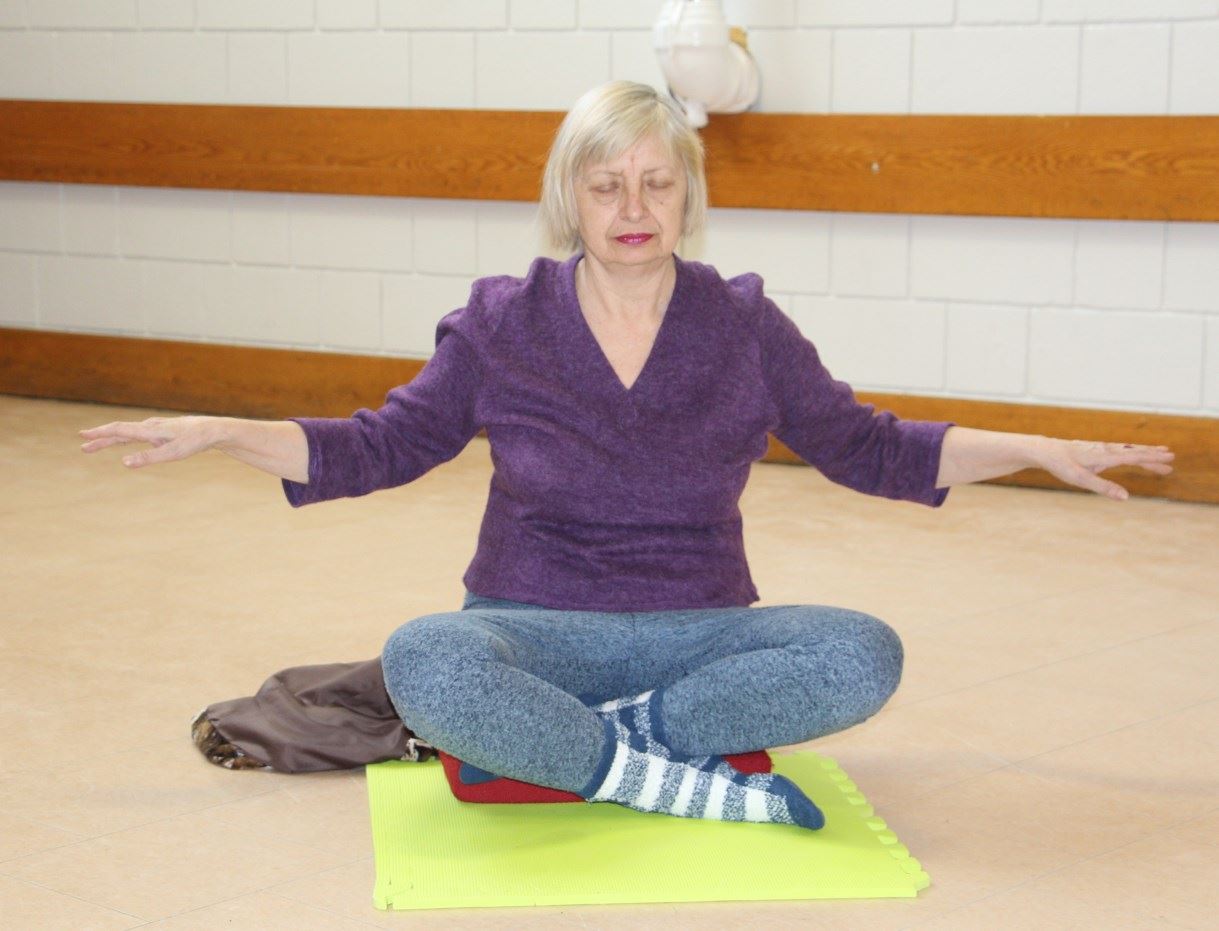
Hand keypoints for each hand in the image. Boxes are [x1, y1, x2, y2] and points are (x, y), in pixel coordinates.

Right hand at [79, 416, 220, 468]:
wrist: (214, 430)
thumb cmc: (195, 442)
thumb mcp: (173, 454)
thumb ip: (148, 458)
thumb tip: (124, 462)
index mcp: (149, 430)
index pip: (119, 430)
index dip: (100, 434)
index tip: (83, 436)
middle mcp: (150, 427)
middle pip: (120, 432)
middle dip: (101, 439)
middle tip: (83, 445)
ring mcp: (157, 428)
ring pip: (129, 433)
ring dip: (112, 439)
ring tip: (98, 445)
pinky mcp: (164, 431)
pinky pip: (140, 434)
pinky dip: (128, 437)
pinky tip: (130, 440)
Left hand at [1034, 438, 1173, 500]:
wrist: (1044, 451)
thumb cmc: (1061, 465)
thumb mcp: (1081, 479)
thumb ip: (1104, 487)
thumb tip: (1126, 497)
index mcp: (1104, 456)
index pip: (1134, 457)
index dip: (1152, 458)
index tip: (1169, 458)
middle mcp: (1105, 449)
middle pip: (1134, 452)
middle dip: (1152, 456)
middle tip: (1172, 459)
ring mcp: (1100, 448)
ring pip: (1127, 449)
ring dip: (1144, 452)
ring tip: (1159, 453)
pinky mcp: (1094, 449)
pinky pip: (1118, 450)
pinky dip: (1130, 451)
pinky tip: (1132, 454)